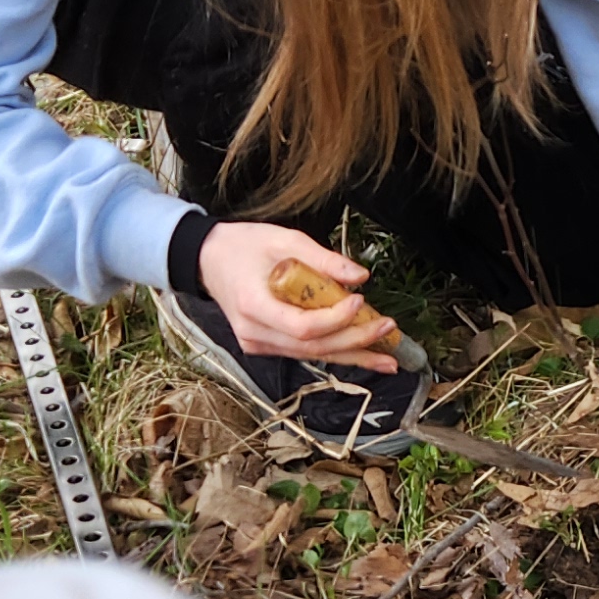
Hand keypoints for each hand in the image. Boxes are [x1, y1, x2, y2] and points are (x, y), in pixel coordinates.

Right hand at [198, 221, 401, 365]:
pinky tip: (362, 353)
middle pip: (311, 347)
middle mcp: (253, 333)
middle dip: (355, 342)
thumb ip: (323, 259)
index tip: (361, 301)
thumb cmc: (245, 245)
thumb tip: (361, 277)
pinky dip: (334, 350)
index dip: (335, 319)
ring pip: (311, 354)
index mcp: (252, 304)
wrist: (208, 259)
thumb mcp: (285, 240)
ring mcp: (257, 343)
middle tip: (390, 332)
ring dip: (352, 355)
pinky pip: (304, 351)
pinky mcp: (265, 345)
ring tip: (388, 358)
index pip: (301, 326)